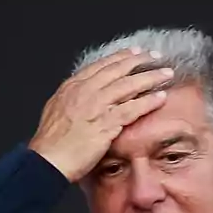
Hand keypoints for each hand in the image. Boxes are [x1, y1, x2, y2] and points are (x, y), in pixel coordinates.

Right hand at [28, 47, 173, 181]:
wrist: (47, 160)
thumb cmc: (50, 143)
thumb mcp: (56, 111)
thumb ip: (73, 100)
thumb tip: (83, 97)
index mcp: (72, 87)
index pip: (101, 65)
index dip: (120, 57)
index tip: (134, 52)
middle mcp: (85, 91)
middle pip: (118, 69)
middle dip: (139, 60)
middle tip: (156, 56)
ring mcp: (96, 106)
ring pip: (129, 85)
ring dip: (150, 77)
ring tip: (166, 73)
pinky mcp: (106, 124)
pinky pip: (132, 108)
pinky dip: (148, 101)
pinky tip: (161, 97)